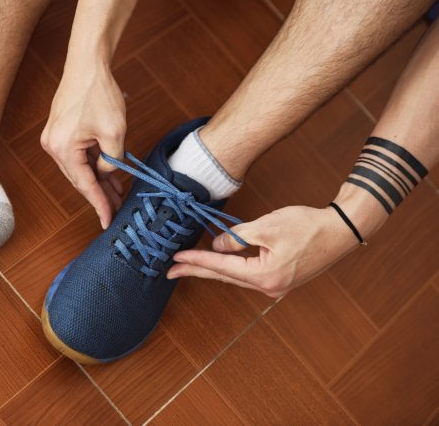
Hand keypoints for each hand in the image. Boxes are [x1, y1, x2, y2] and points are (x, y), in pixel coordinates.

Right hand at [41, 62, 125, 228]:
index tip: (108, 220)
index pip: (84, 185)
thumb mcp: (115, 133)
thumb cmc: (99, 94)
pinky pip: (77, 156)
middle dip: (99, 194)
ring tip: (116, 193)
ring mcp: (54, 139)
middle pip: (79, 179)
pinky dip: (92, 165)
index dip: (99, 204)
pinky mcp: (59, 132)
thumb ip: (112, 161)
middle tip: (117, 208)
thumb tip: (107, 174)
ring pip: (79, 169)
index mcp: (63, 149)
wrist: (87, 65)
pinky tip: (107, 173)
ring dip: (97, 180)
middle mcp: (53, 147)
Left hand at [167, 205, 360, 297]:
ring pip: (236, 277)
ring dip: (213, 270)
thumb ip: (237, 237)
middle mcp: (269, 287)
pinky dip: (231, 269)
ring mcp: (276, 286)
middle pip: (224, 277)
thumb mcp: (266, 227)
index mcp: (265, 276)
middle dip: (197, 272)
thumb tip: (216, 247)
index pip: (221, 267)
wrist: (341, 231)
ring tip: (190, 266)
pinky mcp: (281, 280)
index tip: (176, 260)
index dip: (196, 262)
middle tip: (172, 271)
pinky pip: (248, 275)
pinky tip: (219, 264)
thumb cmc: (307, 226)